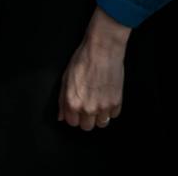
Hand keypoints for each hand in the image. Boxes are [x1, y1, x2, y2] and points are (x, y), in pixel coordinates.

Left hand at [58, 7, 130, 130]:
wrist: (103, 49)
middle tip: (88, 105)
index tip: (77, 109)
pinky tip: (107, 96)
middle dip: (86, 118)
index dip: (73, 115)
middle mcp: (87, 108)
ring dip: (99, 115)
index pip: (72, 122)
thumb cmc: (83, 60)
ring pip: (101, 124)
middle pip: (87, 127)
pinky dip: (111, 108)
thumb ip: (62, 100)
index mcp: (72, 102)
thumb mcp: (65, 78)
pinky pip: (113, 115)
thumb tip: (61, 116)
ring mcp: (103, 107)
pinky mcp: (116, 102)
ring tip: (98, 101)